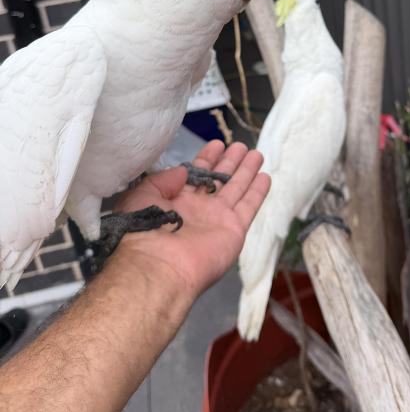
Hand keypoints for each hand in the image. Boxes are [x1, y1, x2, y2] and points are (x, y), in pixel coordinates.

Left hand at [115, 140, 269, 297]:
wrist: (160, 266)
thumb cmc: (145, 231)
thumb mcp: (142, 196)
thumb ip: (163, 180)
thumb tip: (183, 171)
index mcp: (177, 201)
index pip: (196, 175)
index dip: (207, 159)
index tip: (217, 144)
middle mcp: (199, 209)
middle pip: (220, 180)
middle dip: (230, 162)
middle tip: (242, 146)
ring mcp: (218, 219)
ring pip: (237, 189)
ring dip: (246, 171)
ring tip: (256, 154)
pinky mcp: (234, 229)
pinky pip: (249, 206)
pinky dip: (258, 192)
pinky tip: (265, 177)